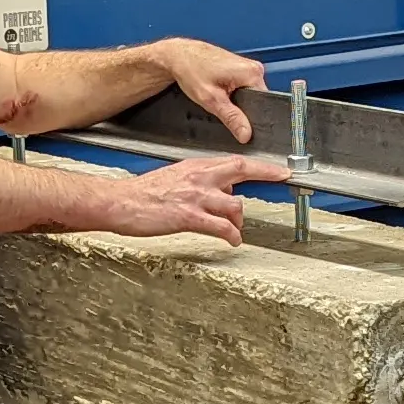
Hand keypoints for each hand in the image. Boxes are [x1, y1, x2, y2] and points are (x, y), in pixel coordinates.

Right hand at [103, 154, 289, 244]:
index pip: (234, 162)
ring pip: (235, 205)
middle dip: (266, 173)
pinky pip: (221, 227)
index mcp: (195, 166)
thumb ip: (200, 182)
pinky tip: (232, 241)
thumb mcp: (175, 179)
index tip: (277, 169)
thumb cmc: (143, 194)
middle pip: (241, 169)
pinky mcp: (189, 217)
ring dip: (240, 221)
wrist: (121, 203)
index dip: (259, 165)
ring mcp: (195, 197)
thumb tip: (221, 192)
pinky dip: (232, 236)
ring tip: (236, 231)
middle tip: (282, 179)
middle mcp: (199, 177)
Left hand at [153, 38, 272, 142]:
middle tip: (221, 106)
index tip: (238, 121)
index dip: (251, 117)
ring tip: (218, 95)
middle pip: (256, 99)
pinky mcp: (240, 68)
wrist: (179, 56)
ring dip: (234, 100)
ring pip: (248, 95)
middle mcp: (253, 68)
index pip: (263, 104)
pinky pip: (242, 87)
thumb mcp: (211, 100)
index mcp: (252, 73)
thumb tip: (246, 133)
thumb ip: (232, 118)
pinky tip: (219, 90)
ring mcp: (247, 67)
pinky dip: (231, 93)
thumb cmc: (191, 69)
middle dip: (240, 108)